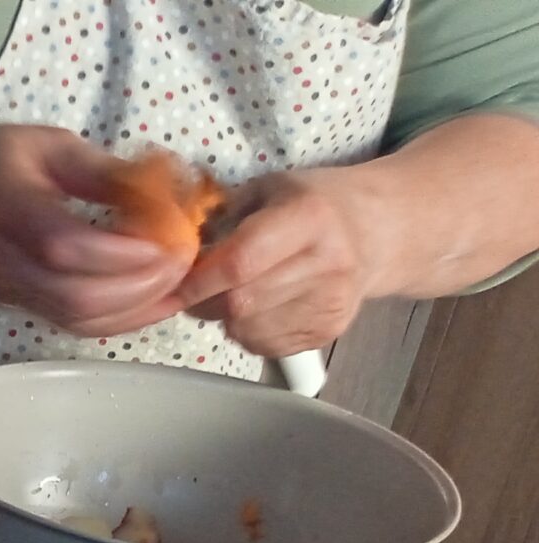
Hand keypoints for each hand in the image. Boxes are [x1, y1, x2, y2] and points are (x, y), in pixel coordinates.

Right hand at [0, 125, 191, 334]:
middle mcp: (6, 262)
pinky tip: (149, 301)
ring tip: (177, 283)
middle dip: (143, 286)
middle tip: (184, 261)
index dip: (126, 253)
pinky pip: (72, 324)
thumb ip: (102, 171)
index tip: (171, 237)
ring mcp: (10, 290)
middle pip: (77, 299)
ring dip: (136, 309)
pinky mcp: (18, 303)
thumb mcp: (47, 145)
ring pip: (77, 320)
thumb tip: (161, 190)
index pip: (68, 248)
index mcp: (11, 211)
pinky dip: (118, 320)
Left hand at [175, 169, 376, 356]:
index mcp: (310, 217)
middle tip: (200, 287)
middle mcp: (326, 262)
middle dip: (204, 301)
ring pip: (246, 331)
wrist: (380, 230)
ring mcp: (330, 302)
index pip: (239, 262)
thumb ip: (222, 217)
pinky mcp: (328, 331)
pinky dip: (247, 331)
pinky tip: (262, 305)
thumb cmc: (317, 205)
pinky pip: (263, 345)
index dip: (197, 281)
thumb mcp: (272, 189)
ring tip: (238, 290)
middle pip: (239, 303)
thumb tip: (174, 254)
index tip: (170, 288)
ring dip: (225, 317)